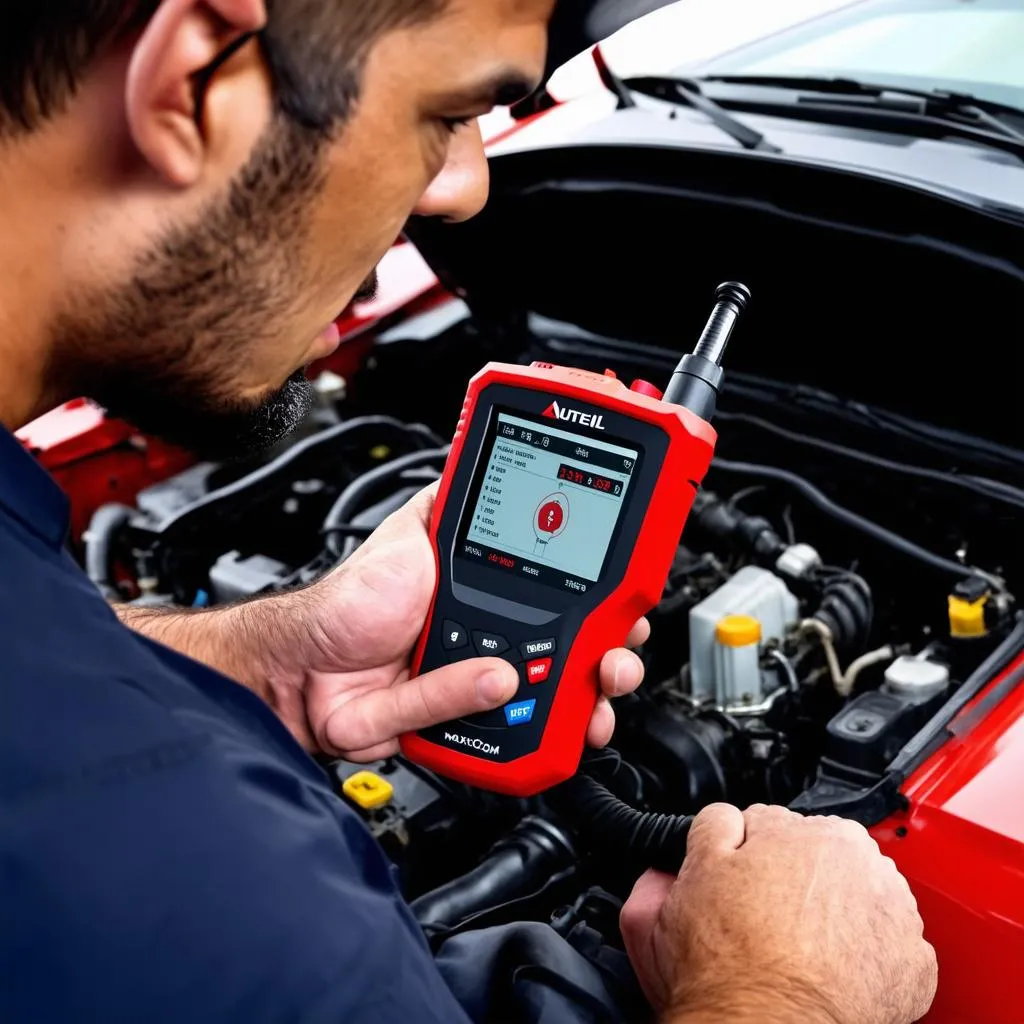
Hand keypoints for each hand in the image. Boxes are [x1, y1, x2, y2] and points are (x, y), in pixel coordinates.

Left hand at [258, 483, 648, 758]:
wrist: (302, 666)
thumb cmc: (351, 599)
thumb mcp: (411, 531)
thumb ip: (450, 500)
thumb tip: (480, 455)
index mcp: (495, 598)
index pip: (569, 604)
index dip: (606, 610)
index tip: (626, 611)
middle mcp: (495, 645)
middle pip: (573, 662)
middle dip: (610, 662)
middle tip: (616, 656)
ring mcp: (479, 691)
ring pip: (548, 707)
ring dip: (581, 705)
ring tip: (587, 692)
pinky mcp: (459, 728)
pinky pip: (492, 736)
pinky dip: (502, 723)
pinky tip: (501, 698)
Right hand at [620, 804, 936, 1023]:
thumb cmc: (731, 954)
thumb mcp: (700, 865)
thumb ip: (721, 821)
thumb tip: (733, 819)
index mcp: (821, 833)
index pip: (789, 828)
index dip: (763, 857)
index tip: (752, 882)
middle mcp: (870, 866)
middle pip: (831, 863)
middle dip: (804, 883)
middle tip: (770, 918)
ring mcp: (898, 918)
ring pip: (862, 902)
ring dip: (838, 918)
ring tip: (799, 949)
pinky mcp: (914, 968)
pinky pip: (890, 950)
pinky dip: (865, 959)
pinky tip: (831, 971)